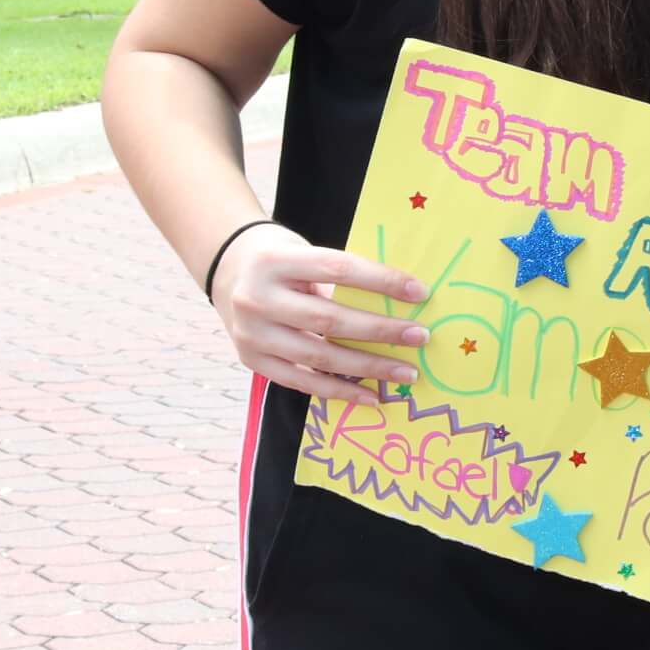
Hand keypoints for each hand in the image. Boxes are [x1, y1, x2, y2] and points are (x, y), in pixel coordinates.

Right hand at [212, 224, 431, 404]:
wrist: (229, 272)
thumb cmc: (283, 260)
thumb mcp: (304, 253)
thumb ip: (340, 276)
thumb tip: (400, 302)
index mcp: (275, 261)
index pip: (338, 270)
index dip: (381, 281)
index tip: (420, 292)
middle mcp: (257, 298)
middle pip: (329, 319)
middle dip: (381, 330)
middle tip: (421, 337)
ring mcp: (251, 333)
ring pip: (318, 356)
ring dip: (368, 367)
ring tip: (406, 372)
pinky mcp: (252, 360)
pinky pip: (302, 381)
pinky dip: (339, 390)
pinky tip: (371, 396)